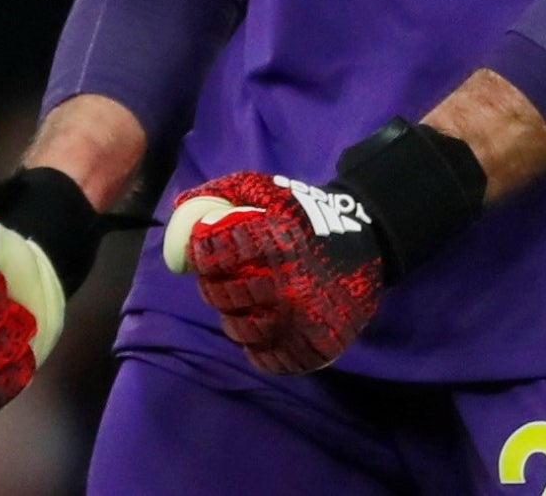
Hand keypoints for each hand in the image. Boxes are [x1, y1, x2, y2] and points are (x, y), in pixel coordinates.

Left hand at [164, 118, 487, 374]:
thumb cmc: (303, 213)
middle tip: (218, 281)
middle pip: (222, 295)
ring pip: (241, 330)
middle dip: (211, 287)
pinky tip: (261, 328)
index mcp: (274, 239)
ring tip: (240, 305)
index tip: (202, 251)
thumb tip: (179, 210)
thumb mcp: (263, 188)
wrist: (366, 239)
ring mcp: (302, 319)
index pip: (214, 252)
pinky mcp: (316, 346)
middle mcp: (287, 282)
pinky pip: (269, 358)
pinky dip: (257, 347)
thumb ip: (219, 193)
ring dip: (231, 318)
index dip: (201, 251)